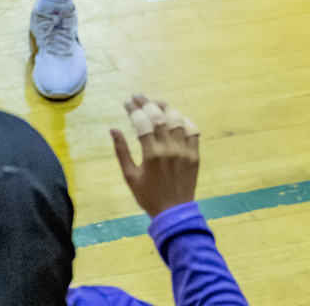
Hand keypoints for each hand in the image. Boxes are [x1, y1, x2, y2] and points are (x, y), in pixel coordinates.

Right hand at [111, 93, 200, 217]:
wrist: (175, 213)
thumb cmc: (148, 195)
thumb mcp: (129, 175)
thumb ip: (121, 150)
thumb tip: (113, 129)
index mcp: (151, 154)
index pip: (142, 122)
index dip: (133, 109)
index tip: (126, 101)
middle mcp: (170, 149)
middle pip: (158, 117)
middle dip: (146, 103)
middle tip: (137, 96)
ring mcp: (185, 151)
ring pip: (176, 120)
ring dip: (165, 108)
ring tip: (155, 102)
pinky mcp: (195, 155)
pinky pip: (193, 131)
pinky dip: (184, 121)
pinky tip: (176, 117)